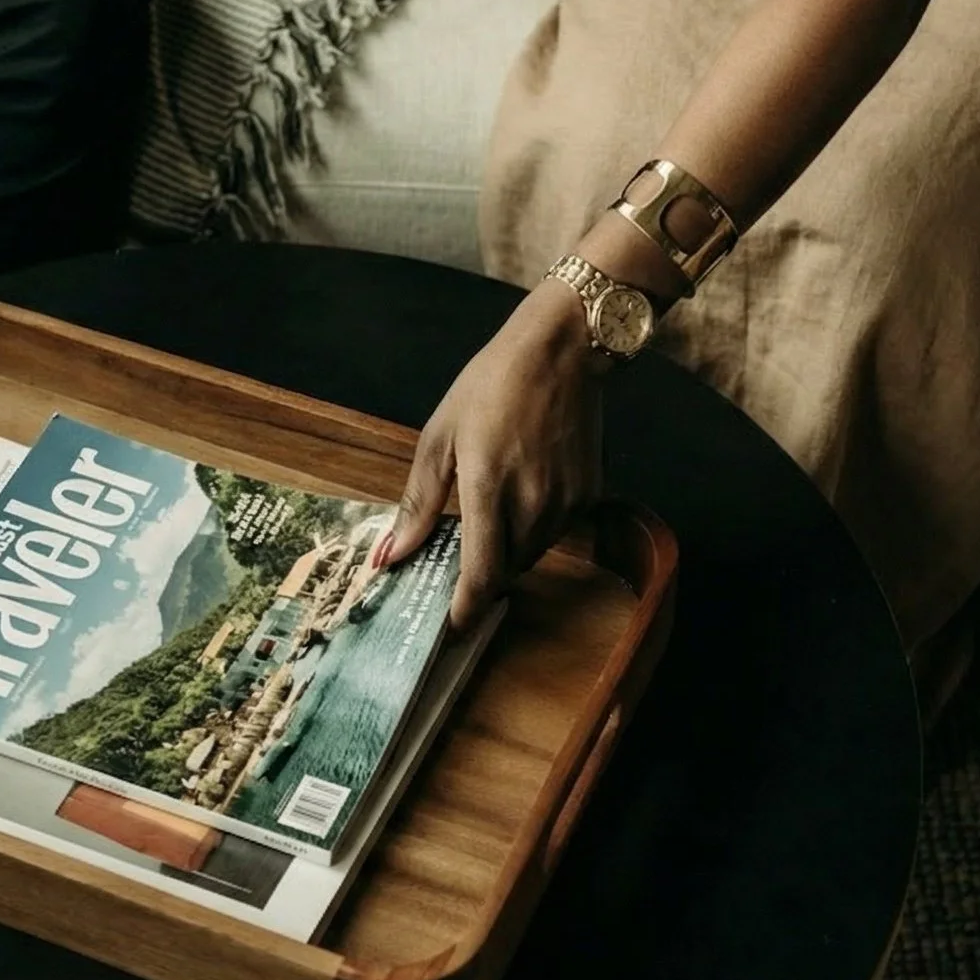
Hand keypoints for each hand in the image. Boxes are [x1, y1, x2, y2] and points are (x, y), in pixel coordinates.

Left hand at [381, 279, 605, 629]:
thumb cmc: (492, 385)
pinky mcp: (588, 495)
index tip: (449, 629)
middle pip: (504, 570)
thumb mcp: (439, 437)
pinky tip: (522, 489)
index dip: (465, 611)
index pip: (481, 575)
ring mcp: (566, 503)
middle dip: (480, 573)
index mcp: (488, 490)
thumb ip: (418, 503)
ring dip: (506, 549)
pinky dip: (533, 526)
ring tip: (490, 509)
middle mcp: (533, 505)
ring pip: (530, 553)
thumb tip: (391, 555)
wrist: (563, 350)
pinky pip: (554, 531)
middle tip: (457, 557)